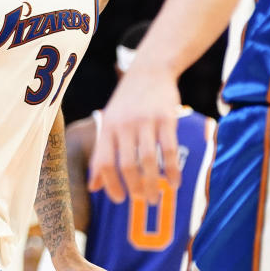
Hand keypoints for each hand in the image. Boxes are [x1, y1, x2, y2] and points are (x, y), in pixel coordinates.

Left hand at [88, 63, 180, 204]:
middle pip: (128, 165)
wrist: (150, 70)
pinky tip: (175, 183)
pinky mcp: (167, 118)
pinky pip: (170, 150)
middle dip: (135, 188)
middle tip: (142, 201)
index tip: (119, 199)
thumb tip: (94, 187)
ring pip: (149, 160)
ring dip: (153, 183)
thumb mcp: (109, 123)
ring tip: (156, 198)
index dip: (110, 185)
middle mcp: (125, 125)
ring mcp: (146, 121)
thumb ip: (101, 155)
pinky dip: (173, 170)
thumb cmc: (127, 102)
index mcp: (107, 127)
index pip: (104, 162)